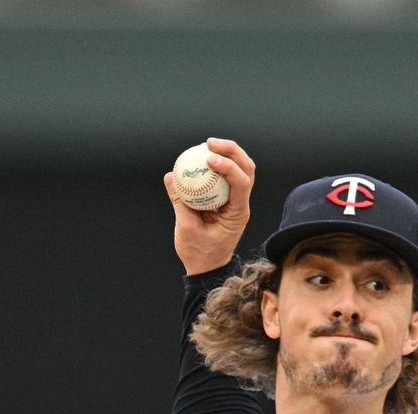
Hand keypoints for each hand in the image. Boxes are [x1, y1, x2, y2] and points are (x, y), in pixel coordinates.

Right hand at [163, 138, 255, 274]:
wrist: (207, 267)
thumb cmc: (200, 252)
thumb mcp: (186, 228)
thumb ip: (180, 201)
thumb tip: (171, 176)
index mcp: (238, 213)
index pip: (242, 183)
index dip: (228, 166)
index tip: (208, 159)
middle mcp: (241, 204)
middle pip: (247, 169)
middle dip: (232, 151)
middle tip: (209, 142)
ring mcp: (236, 201)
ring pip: (240, 170)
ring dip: (227, 154)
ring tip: (206, 144)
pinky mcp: (226, 200)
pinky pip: (224, 177)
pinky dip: (216, 165)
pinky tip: (201, 156)